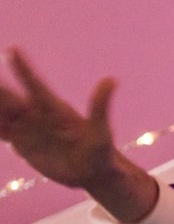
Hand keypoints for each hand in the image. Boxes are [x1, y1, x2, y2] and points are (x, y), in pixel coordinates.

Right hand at [0, 49, 155, 220]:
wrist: (94, 173)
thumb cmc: (101, 152)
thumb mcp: (101, 132)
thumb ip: (101, 106)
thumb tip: (112, 80)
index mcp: (55, 110)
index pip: (36, 86)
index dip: (24, 69)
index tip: (14, 50)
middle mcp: (39, 116)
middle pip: (11, 99)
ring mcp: (29, 130)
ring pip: (3, 114)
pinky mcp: (23, 144)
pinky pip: (3, 133)